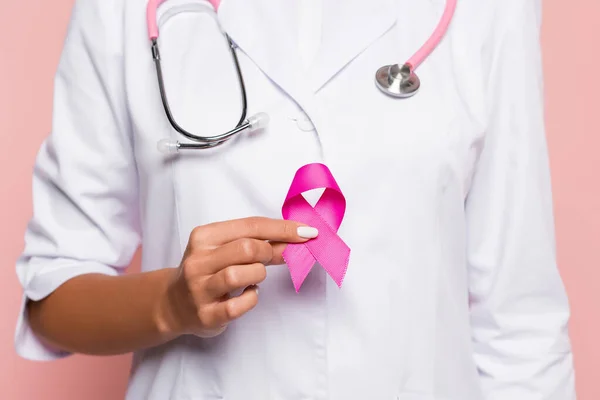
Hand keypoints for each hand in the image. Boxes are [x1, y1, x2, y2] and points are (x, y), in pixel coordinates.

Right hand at [155, 217, 317, 337]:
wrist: (174, 304)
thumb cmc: (208, 271)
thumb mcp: (227, 250)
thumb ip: (258, 243)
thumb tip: (297, 238)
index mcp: (204, 237)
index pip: (250, 226)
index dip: (283, 229)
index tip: (308, 232)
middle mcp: (198, 261)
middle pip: (247, 248)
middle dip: (268, 253)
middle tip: (269, 258)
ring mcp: (199, 289)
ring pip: (240, 274)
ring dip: (257, 275)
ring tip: (253, 278)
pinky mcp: (205, 315)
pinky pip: (239, 305)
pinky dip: (252, 298)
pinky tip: (248, 294)